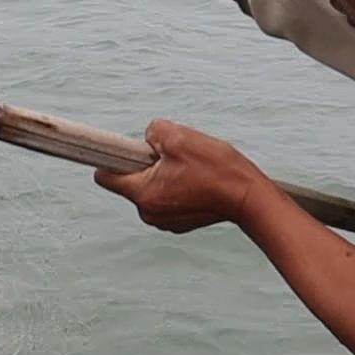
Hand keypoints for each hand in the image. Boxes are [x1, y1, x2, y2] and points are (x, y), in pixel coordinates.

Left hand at [94, 120, 259, 232]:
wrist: (249, 197)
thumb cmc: (217, 169)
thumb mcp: (180, 137)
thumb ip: (154, 131)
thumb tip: (148, 137)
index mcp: (143, 194)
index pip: (105, 177)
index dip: (111, 158)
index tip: (121, 148)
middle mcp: (148, 212)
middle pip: (131, 181)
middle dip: (146, 164)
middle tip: (172, 156)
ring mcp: (163, 221)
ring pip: (150, 188)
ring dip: (163, 174)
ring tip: (189, 168)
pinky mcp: (178, 222)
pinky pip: (166, 197)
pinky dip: (176, 186)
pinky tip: (196, 180)